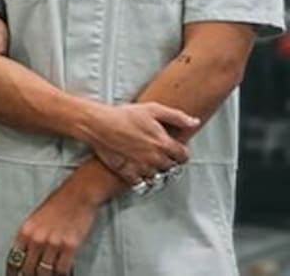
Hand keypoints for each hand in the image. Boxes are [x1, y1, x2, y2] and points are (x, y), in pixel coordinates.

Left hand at [6, 182, 97, 275]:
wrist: (77, 195)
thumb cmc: (57, 204)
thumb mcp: (34, 218)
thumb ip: (29, 236)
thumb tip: (24, 255)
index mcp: (25, 231)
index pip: (13, 258)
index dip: (12, 271)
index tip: (13, 275)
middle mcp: (37, 238)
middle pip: (28, 268)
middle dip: (29, 275)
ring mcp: (53, 243)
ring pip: (44, 272)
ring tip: (46, 275)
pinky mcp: (70, 246)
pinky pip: (62, 269)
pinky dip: (60, 274)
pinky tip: (60, 274)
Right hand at [83, 102, 197, 184]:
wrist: (99, 124)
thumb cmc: (124, 116)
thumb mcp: (153, 109)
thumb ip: (177, 116)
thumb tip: (195, 122)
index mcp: (164, 144)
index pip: (184, 156)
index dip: (181, 153)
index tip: (176, 151)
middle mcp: (155, 158)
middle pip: (171, 168)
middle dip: (169, 162)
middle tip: (162, 157)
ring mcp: (142, 167)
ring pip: (158, 177)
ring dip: (156, 172)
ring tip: (150, 165)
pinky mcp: (128, 173)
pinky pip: (141, 184)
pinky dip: (142, 181)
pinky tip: (139, 173)